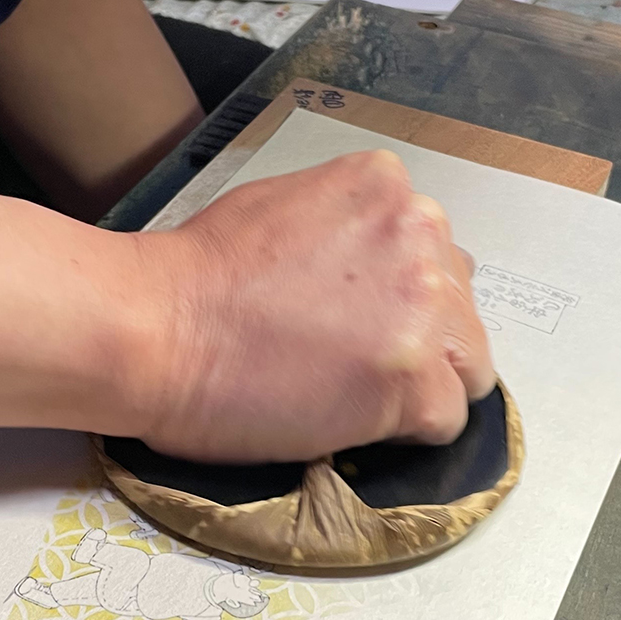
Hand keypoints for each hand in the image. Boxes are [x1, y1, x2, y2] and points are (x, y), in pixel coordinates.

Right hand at [134, 150, 493, 462]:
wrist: (153, 327)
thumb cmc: (195, 273)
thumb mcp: (285, 213)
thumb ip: (349, 234)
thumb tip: (378, 277)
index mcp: (386, 187)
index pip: (435, 258)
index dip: (401, 303)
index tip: (357, 326)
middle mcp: (421, 233)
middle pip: (460, 309)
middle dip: (420, 340)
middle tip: (355, 365)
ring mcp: (423, 308)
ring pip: (467, 366)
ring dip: (423, 386)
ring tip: (354, 396)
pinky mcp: (412, 380)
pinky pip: (446, 419)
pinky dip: (406, 432)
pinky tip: (353, 420)